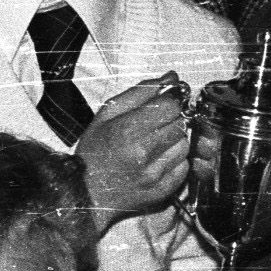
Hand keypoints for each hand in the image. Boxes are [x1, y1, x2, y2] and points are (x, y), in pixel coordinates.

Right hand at [74, 72, 192, 227]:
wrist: (86, 192)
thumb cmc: (94, 152)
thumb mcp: (107, 114)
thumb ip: (140, 92)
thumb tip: (170, 78)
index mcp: (127, 130)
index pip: (170, 106)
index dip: (169, 103)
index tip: (161, 106)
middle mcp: (143, 152)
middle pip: (180, 124)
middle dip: (171, 121)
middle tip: (154, 126)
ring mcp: (154, 174)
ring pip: (184, 145)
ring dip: (174, 141)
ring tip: (154, 145)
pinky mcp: (162, 190)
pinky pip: (184, 167)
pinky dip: (175, 161)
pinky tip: (157, 161)